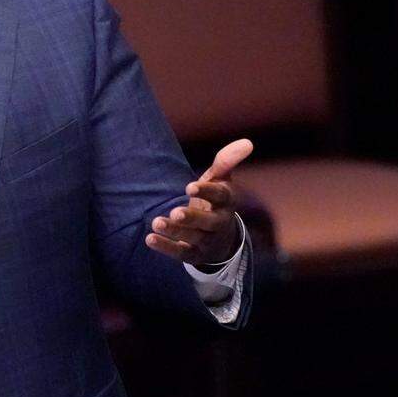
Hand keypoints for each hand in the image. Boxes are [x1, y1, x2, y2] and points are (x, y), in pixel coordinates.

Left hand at [145, 139, 253, 265]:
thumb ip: (227, 161)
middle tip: (175, 212)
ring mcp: (207, 241)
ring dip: (175, 231)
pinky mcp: (194, 254)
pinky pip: (181, 253)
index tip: (189, 187)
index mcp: (226, 202)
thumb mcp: (220, 180)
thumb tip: (248, 142)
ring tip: (156, 222)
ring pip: (193, 238)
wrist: (221, 237)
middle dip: (192, 218)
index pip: (220, 197)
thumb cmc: (215, 200)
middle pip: (208, 222)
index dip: (207, 192)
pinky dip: (166, 247)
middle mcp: (219, 223)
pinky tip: (149, 238)